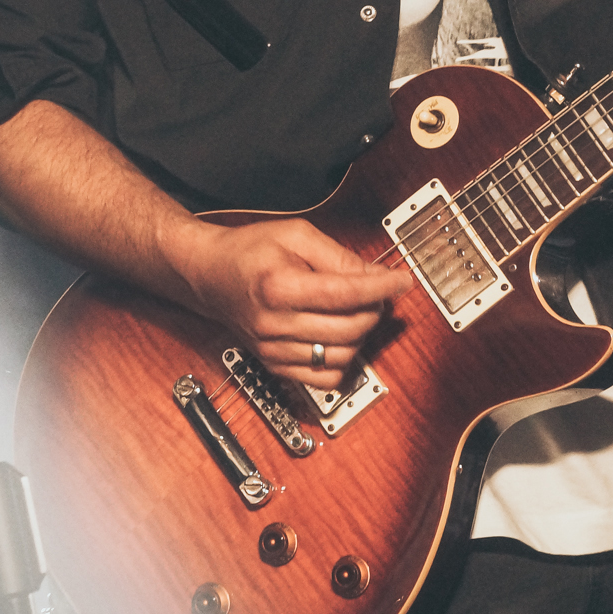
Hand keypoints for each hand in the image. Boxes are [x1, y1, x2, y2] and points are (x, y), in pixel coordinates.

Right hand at [182, 215, 406, 390]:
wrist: (210, 274)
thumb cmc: (249, 251)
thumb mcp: (296, 235)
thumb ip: (338, 255)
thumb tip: (375, 274)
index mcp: (279, 286)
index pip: (346, 294)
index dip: (382, 287)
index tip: (401, 280)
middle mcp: (276, 324)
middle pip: (349, 328)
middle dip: (375, 309)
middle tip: (378, 291)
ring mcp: (274, 349)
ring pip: (342, 356)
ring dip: (361, 335)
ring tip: (358, 311)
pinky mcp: (275, 365)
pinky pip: (324, 378)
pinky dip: (342, 361)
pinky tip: (341, 336)